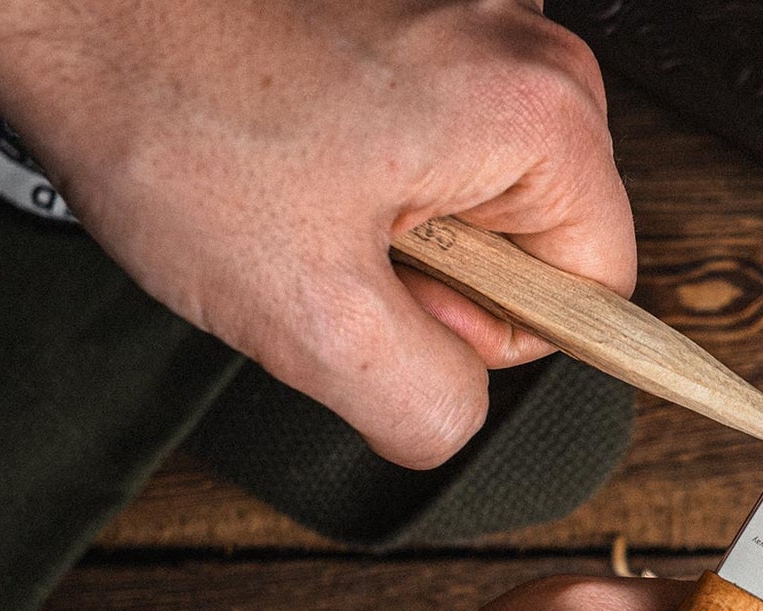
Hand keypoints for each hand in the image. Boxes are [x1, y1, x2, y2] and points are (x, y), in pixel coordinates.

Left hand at [0, 0, 633, 466]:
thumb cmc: (167, 111)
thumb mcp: (310, 319)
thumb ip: (426, 405)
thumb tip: (459, 419)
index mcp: (541, 114)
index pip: (595, 293)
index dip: (487, 331)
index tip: (393, 287)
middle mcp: (523, 47)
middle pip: (540, 238)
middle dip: (440, 272)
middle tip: (329, 236)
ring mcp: (467, 17)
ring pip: (477, 193)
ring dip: (394, 219)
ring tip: (297, 185)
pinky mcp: (414, 11)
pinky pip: (430, 136)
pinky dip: (365, 161)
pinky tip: (290, 147)